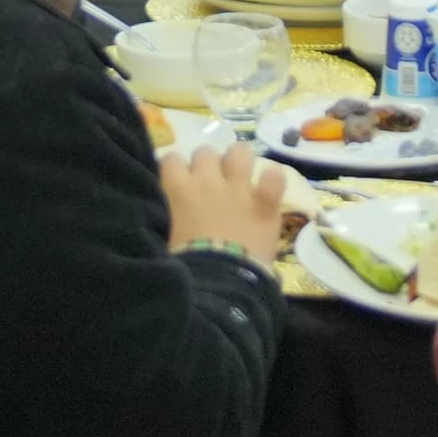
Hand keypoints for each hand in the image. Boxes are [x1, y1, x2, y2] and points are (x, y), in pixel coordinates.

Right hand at [159, 139, 291, 257]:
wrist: (217, 284)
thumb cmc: (184, 266)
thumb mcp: (163, 237)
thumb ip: (164, 215)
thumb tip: (162, 211)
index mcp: (178, 189)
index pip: (171, 159)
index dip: (176, 170)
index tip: (179, 184)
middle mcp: (206, 180)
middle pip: (205, 152)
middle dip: (207, 165)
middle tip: (210, 186)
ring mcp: (238, 189)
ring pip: (239, 152)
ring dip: (239, 162)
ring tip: (240, 178)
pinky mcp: (264, 203)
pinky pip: (274, 176)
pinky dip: (273, 181)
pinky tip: (269, 190)